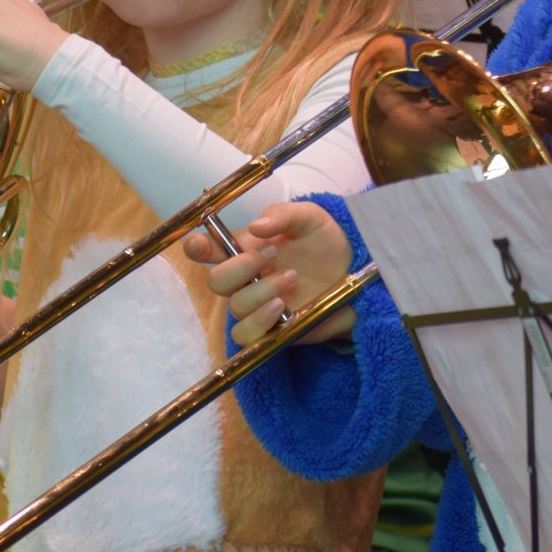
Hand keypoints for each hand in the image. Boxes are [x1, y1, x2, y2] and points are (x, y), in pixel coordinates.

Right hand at [187, 201, 355, 345]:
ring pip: (235, 306)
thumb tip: (255, 227)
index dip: (197, 249)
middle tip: (272, 254)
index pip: (210, 250)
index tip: (198, 245)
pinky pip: (245, 335)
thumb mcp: (309, 218)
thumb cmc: (326, 243)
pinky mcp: (269, 329)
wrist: (355, 273)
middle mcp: (246, 278)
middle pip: (217, 281)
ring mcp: (256, 305)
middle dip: (240, 267)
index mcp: (247, 249)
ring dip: (259, 292)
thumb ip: (282, 216)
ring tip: (291, 277)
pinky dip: (259, 321)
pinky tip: (281, 307)